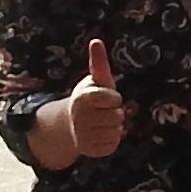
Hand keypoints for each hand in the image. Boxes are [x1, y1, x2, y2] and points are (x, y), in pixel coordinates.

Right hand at [61, 37, 125, 160]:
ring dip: (115, 127)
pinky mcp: (89, 150)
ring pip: (117, 132)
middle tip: (105, 110)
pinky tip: (101, 133)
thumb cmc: (91, 97)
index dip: (114, 98)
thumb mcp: (96, 79)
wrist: (73, 122)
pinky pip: (113, 145)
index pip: (113, 99)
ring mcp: (83, 135)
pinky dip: (112, 140)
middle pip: (118, 117)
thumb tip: (96, 41)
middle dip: (116, 113)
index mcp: (82, 98)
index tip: (108, 97)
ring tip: (103, 122)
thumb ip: (99, 63)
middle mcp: (80, 118)